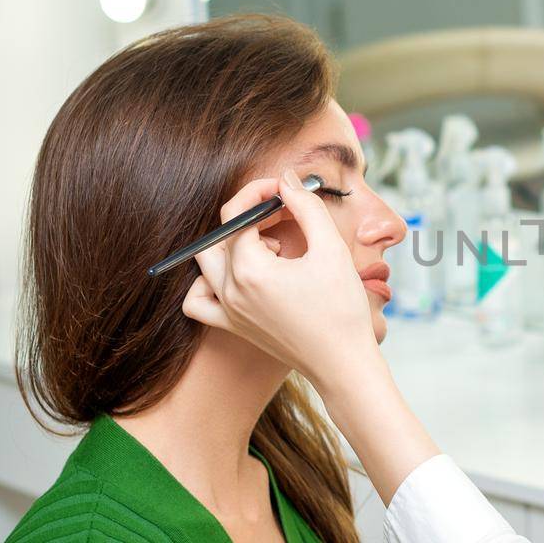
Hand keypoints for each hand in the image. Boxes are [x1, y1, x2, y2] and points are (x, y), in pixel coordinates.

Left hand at [181, 169, 376, 382]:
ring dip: (233, 244)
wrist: (344, 363)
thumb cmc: (342, 310)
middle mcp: (230, 290)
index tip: (286, 190)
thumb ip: (306, 207)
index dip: (261, 192)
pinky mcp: (233, 326)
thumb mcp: (331, 249)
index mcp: (250, 270)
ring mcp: (227, 311)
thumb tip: (287, 180)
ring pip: (207, 262)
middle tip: (285, 213)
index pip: (238, 214)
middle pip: (221, 234)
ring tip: (272, 248)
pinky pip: (200, 299)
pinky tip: (240, 276)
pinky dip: (209, 282)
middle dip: (250, 214)